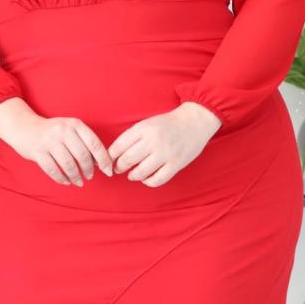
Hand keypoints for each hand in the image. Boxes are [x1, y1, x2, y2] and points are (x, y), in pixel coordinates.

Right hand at [0, 97, 113, 186]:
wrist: (24, 127)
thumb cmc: (52, 132)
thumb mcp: (70, 129)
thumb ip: (85, 142)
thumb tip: (101, 162)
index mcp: (74, 124)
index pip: (95, 144)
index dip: (104, 160)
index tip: (108, 171)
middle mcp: (63, 131)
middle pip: (82, 156)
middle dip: (88, 170)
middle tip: (89, 176)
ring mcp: (49, 141)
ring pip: (68, 165)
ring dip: (76, 176)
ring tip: (78, 181)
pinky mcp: (38, 152)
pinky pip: (53, 170)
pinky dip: (62, 179)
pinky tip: (66, 182)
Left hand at [107, 102, 221, 187]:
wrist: (195, 121)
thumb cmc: (167, 123)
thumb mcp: (147, 123)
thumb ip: (132, 137)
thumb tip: (113, 155)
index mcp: (143, 128)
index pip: (119, 146)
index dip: (110, 156)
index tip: (109, 160)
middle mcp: (153, 140)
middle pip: (127, 160)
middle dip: (119, 167)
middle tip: (119, 169)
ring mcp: (165, 153)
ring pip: (140, 172)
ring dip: (133, 176)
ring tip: (132, 174)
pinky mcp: (176, 164)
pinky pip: (156, 180)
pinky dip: (148, 182)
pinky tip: (147, 178)